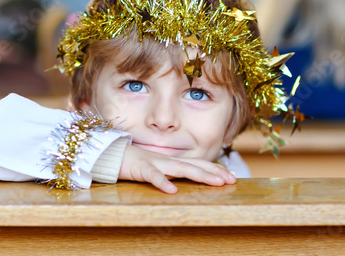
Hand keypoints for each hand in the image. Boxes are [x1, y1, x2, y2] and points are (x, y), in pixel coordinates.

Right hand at [119, 145, 235, 193]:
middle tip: (231, 180)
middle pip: (195, 165)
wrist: (112, 154)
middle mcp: (168, 161)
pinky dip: (162, 182)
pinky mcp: (141, 168)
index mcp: (172, 162)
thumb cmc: (135, 163)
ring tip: (215, 183)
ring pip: (180, 168)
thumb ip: (171, 174)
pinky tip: (172, 191)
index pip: (198, 164)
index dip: (215, 169)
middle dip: (214, 172)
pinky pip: (153, 175)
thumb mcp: (157, 170)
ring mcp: (155, 163)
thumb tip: (184, 184)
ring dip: (199, 175)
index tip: (231, 176)